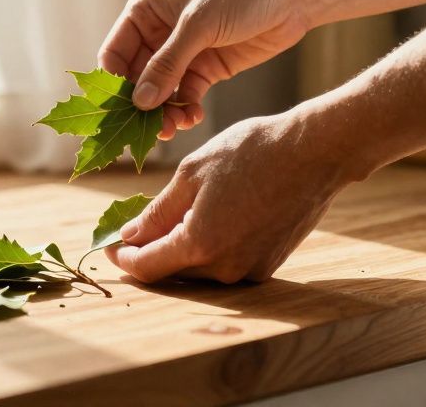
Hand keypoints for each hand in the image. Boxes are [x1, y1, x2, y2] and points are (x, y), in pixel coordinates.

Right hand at [99, 0, 308, 139]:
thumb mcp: (199, 26)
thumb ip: (168, 64)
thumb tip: (139, 102)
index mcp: (145, 11)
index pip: (115, 53)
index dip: (115, 83)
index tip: (122, 111)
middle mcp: (158, 33)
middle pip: (136, 78)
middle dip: (143, 104)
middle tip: (152, 129)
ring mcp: (182, 53)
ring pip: (161, 91)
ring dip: (164, 111)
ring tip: (175, 128)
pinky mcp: (206, 68)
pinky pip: (185, 95)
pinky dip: (185, 109)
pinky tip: (193, 117)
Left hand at [106, 111, 358, 283]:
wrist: (315, 153)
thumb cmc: (251, 152)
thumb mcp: (192, 174)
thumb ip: (157, 212)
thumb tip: (129, 235)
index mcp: (200, 244)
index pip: (147, 267)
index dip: (123, 258)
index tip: (109, 245)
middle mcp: (225, 268)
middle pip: (172, 272)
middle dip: (149, 252)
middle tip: (133, 227)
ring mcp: (250, 270)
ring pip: (199, 270)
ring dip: (179, 250)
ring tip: (169, 218)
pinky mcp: (268, 264)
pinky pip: (225, 263)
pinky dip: (208, 247)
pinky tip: (206, 219)